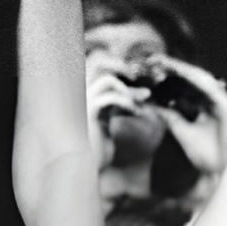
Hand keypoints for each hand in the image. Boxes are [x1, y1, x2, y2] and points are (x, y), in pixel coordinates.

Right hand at [84, 51, 156, 168]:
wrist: (85, 164)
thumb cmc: (98, 143)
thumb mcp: (112, 118)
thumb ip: (123, 103)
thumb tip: (144, 92)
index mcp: (85, 91)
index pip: (98, 63)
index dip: (117, 64)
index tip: (136, 75)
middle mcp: (81, 93)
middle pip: (96, 61)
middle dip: (119, 64)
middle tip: (135, 74)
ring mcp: (84, 101)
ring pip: (107, 79)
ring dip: (127, 89)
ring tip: (138, 102)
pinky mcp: (91, 113)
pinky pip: (110, 98)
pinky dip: (126, 102)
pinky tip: (134, 112)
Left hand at [146, 54, 226, 176]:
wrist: (222, 173)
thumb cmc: (207, 155)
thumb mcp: (181, 131)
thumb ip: (169, 116)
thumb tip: (149, 105)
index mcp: (204, 107)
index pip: (184, 87)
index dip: (167, 76)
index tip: (148, 68)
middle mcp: (214, 102)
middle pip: (190, 79)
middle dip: (171, 68)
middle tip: (151, 60)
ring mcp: (222, 102)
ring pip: (198, 78)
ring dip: (180, 68)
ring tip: (160, 61)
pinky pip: (208, 86)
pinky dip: (193, 77)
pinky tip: (177, 69)